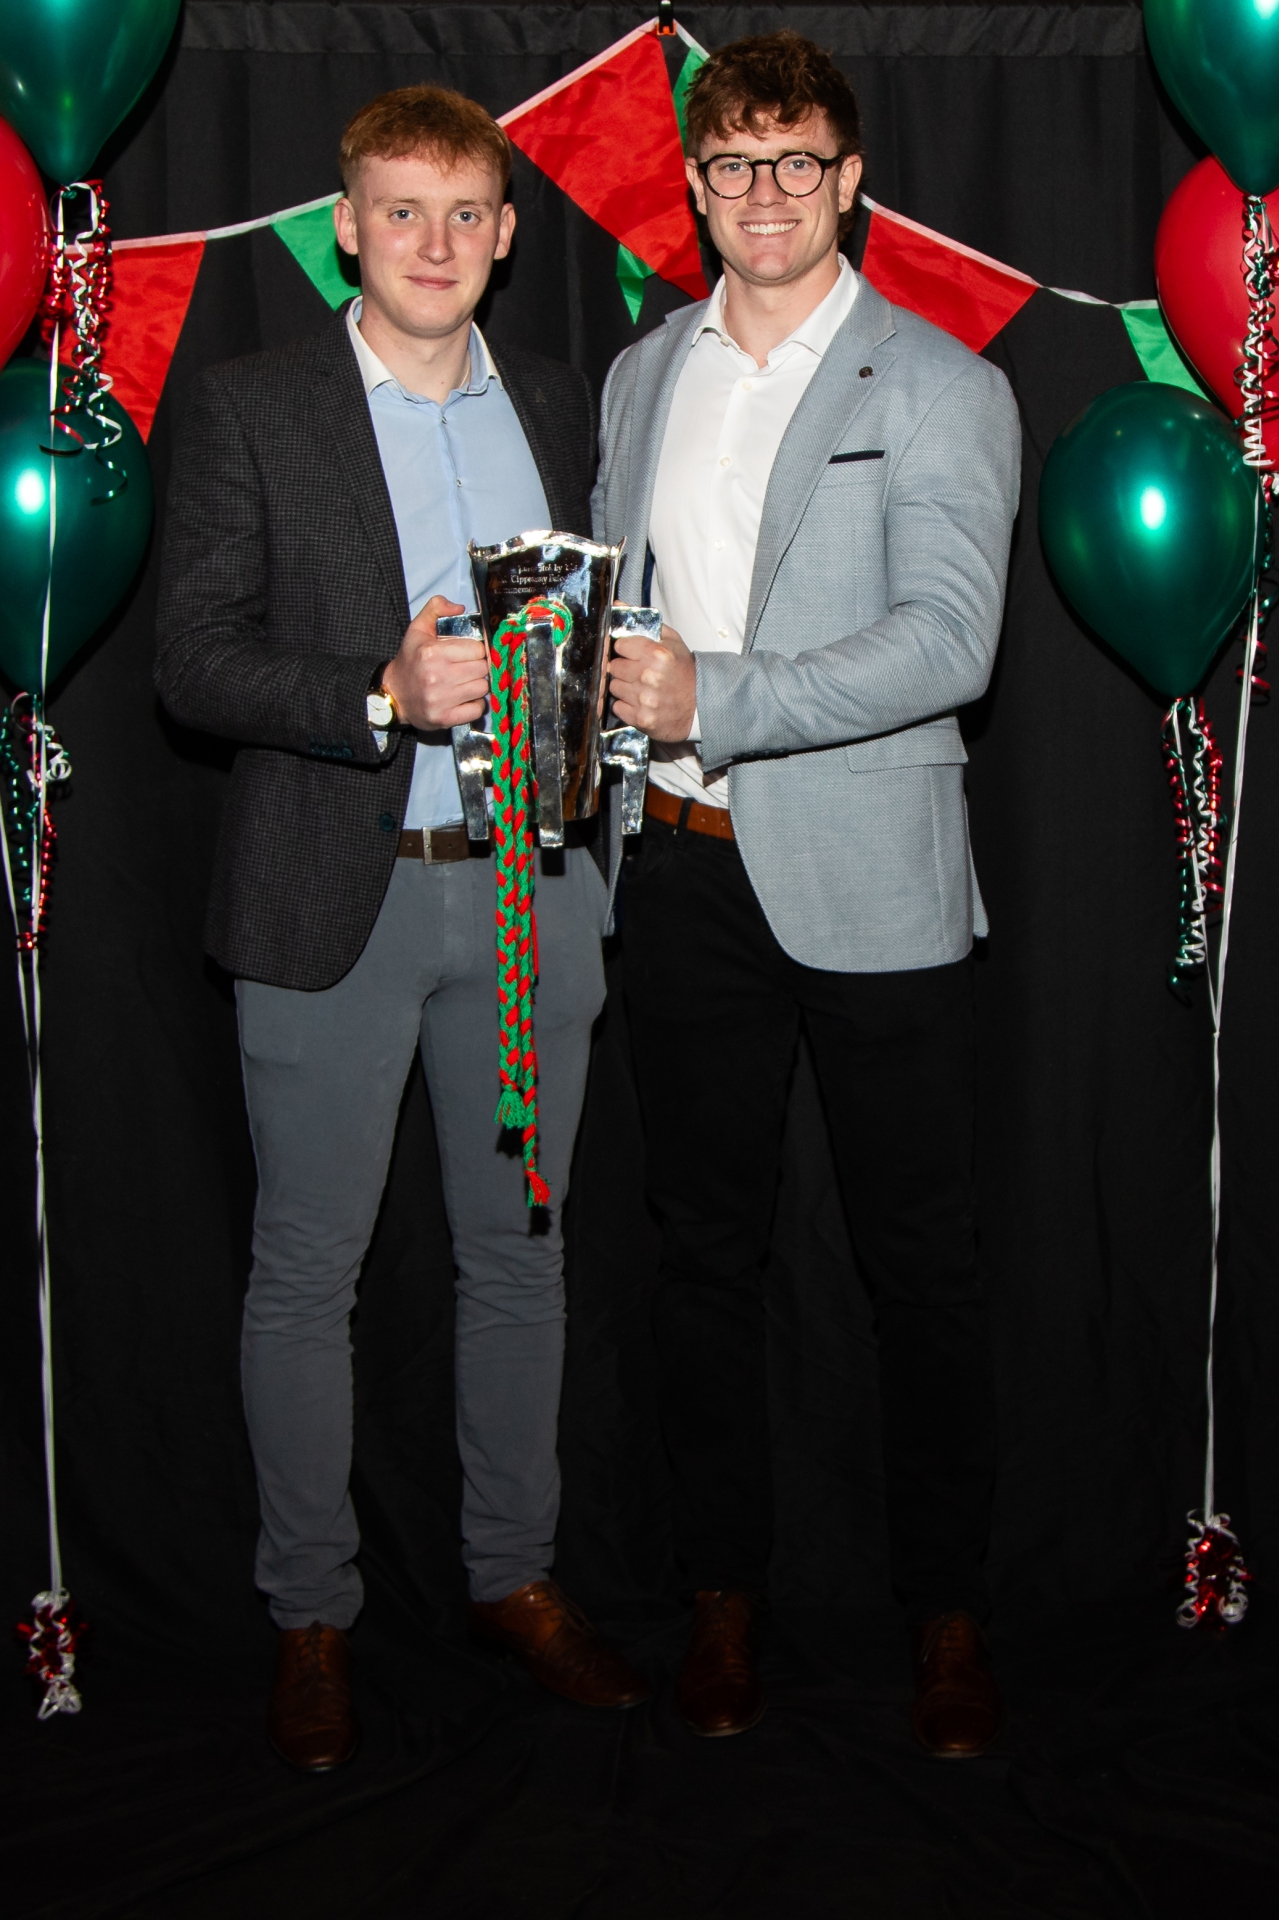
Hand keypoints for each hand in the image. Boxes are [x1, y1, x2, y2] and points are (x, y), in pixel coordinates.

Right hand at [381, 595, 487, 729]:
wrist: (394, 694)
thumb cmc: (410, 660)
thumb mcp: (418, 628)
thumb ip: (436, 608)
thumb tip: (460, 607)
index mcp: (432, 652)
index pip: (477, 649)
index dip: (475, 650)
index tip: (466, 654)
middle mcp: (437, 676)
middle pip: (482, 668)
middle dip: (477, 666)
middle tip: (466, 668)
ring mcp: (441, 699)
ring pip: (482, 688)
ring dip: (477, 685)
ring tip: (464, 682)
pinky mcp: (444, 718)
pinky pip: (477, 709)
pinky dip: (475, 704)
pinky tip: (464, 698)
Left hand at [607, 623, 696, 740]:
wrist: (702, 706)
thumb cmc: (685, 672)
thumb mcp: (672, 642)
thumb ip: (645, 623)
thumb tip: (618, 607)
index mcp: (658, 654)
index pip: (620, 645)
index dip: (626, 649)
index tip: (633, 654)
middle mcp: (649, 676)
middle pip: (614, 667)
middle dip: (624, 668)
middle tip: (638, 672)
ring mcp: (645, 699)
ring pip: (614, 687)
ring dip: (624, 687)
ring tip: (640, 687)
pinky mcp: (641, 719)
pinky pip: (618, 707)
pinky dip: (626, 705)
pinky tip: (640, 702)